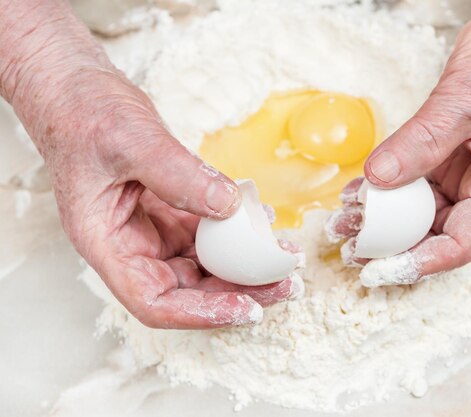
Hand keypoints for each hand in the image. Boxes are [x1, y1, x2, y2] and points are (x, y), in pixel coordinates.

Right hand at [0, 1, 301, 327]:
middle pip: (188, 290)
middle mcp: (131, 246)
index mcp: (106, 244)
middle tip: (286, 285)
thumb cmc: (85, 115)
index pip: (153, 301)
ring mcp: (152, 230)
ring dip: (245, 266)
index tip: (246, 308)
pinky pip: (209, 233)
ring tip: (285, 257)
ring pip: (203, 265)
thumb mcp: (131, 141)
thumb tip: (230, 206)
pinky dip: (238, 233)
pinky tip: (263, 220)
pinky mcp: (170, 211)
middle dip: (238, 293)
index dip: (200, 314)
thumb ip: (178, 175)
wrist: (79, 90)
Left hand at [327, 0, 470, 286]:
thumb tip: (379, 180)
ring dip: (386, 215)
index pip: (462, 243)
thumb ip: (421, 142)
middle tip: (350, 244)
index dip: (419, 263)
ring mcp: (470, 166)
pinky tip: (361, 189)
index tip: (379, 270)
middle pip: (438, 230)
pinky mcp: (452, 149)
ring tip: (347, 219)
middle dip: (393, 242)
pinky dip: (389, 185)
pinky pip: (417, 177)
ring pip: (423, 206)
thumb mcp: (467, 100)